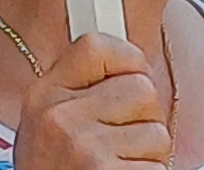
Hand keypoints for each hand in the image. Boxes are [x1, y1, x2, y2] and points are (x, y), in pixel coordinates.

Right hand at [14, 31, 172, 169]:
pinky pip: (160, 166)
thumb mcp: (49, 126)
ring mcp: (84, 148)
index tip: (130, 76)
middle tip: (118, 145)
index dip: (127, 60)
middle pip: (141, 88)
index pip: (97, 46)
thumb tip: (133, 61)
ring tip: (116, 169)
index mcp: (43, 97)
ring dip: (148, 156)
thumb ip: (80, 92)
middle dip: (143, 119)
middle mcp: (59, 118)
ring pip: (158, 132)